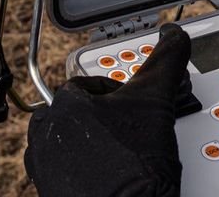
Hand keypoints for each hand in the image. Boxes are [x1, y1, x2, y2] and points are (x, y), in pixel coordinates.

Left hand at [24, 24, 189, 196]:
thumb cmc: (133, 166)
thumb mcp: (155, 102)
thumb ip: (165, 63)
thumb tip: (175, 38)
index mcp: (60, 107)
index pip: (84, 84)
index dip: (114, 92)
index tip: (130, 104)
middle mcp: (43, 138)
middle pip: (76, 114)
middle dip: (103, 118)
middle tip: (128, 129)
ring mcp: (44, 170)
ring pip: (70, 143)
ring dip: (94, 143)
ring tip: (123, 153)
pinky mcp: (52, 194)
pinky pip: (68, 172)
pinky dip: (88, 170)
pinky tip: (113, 175)